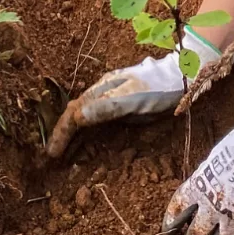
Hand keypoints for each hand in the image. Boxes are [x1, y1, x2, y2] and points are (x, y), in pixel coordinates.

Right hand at [47, 27, 220, 157]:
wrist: (182, 77)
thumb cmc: (158, 87)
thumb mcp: (133, 98)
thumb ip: (107, 107)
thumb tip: (77, 117)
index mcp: (101, 89)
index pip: (73, 113)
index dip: (61, 133)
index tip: (52, 154)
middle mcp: (103, 93)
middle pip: (75, 115)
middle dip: (62, 135)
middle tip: (52, 157)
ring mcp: (112, 100)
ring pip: (85, 119)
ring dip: (73, 136)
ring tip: (62, 154)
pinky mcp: (122, 108)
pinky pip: (99, 122)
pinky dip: (88, 135)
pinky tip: (86, 145)